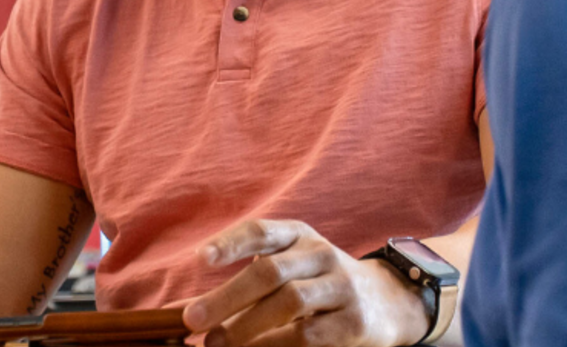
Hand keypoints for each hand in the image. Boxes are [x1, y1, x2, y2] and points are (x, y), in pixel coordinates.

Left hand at [182, 220, 429, 346]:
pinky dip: (275, 346)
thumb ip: (239, 286)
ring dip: (247, 326)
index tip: (200, 259)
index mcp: (300, 236)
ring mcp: (341, 287)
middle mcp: (321, 255)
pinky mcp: (354, 322)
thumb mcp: (288, 270)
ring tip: (217, 344)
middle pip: (270, 271)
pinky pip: (309, 335)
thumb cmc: (319, 284)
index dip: (231, 242)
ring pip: (290, 302)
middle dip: (227, 297)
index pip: (262, 231)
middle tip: (193, 320)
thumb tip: (178, 310)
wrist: (388, 301)